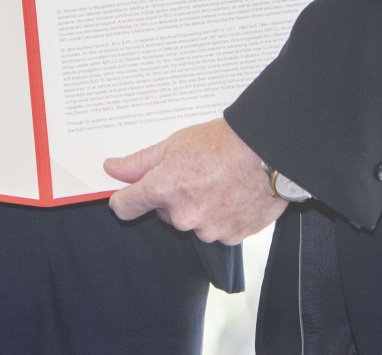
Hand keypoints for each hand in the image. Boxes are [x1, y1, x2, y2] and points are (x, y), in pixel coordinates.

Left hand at [104, 117, 286, 242]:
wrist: (269, 153)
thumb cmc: (224, 143)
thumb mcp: (175, 143)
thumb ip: (140, 162)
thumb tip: (112, 169)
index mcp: (165, 190)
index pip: (126, 207)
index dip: (125, 199)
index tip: (130, 194)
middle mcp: (184, 216)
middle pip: (163, 213)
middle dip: (172, 197)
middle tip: (194, 173)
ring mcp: (208, 230)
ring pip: (191, 222)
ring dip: (198, 208)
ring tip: (218, 182)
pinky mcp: (231, 237)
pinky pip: (215, 230)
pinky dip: (221, 217)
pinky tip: (232, 195)